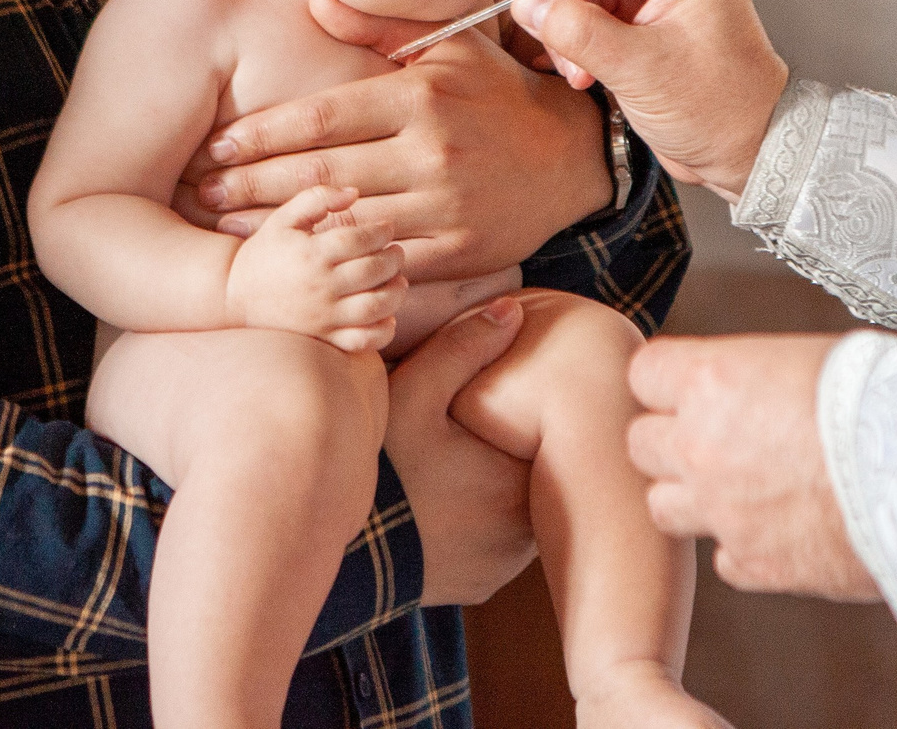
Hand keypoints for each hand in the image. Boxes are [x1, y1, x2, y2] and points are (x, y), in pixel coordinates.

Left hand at [196, 0, 611, 278]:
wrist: (572, 154)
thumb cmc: (496, 91)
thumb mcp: (447, 45)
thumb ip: (378, 25)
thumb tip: (314, 1)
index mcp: (419, 96)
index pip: (322, 117)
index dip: (261, 134)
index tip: (216, 144)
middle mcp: (430, 151)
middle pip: (321, 173)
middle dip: (252, 184)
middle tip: (200, 190)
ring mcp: (445, 205)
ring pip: (345, 222)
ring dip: (280, 230)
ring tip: (227, 230)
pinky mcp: (459, 250)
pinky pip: (385, 260)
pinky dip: (338, 262)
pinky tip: (299, 263)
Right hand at [223, 184, 408, 352]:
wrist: (233, 295)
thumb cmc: (264, 252)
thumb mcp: (283, 218)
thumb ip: (317, 198)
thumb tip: (354, 193)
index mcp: (311, 254)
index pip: (360, 240)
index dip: (381, 232)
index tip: (386, 229)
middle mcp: (320, 286)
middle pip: (374, 270)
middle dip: (393, 259)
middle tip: (394, 253)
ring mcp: (323, 316)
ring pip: (376, 307)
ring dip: (395, 292)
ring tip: (396, 281)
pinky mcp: (325, 338)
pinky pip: (364, 341)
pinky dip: (383, 330)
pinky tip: (386, 315)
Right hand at [385, 295, 536, 604]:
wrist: (344, 556)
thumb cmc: (380, 469)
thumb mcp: (413, 394)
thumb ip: (463, 347)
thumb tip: (513, 309)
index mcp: (522, 482)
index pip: (553, 441)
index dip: (533, 417)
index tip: (514, 404)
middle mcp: (525, 533)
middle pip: (540, 478)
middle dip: (520, 452)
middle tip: (489, 430)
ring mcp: (503, 566)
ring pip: (521, 514)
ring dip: (504, 490)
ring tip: (473, 464)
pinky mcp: (480, 587)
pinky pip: (497, 548)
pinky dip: (483, 526)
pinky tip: (455, 504)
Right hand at [507, 0, 789, 200]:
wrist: (745, 151)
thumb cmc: (719, 107)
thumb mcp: (642, 69)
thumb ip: (578, 32)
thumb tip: (526, 3)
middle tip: (554, 41)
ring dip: (567, 25)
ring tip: (578, 71)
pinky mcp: (640, 21)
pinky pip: (589, 12)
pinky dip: (575, 40)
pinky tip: (582, 74)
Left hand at [626, 333, 879, 600]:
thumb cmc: (883, 399)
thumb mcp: (813, 356)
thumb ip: (761, 378)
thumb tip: (760, 384)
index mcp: (710, 380)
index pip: (642, 374)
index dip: (666, 381)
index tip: (688, 385)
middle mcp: (700, 446)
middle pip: (640, 443)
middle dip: (670, 439)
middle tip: (712, 437)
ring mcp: (720, 511)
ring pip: (662, 507)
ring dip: (693, 497)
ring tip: (740, 486)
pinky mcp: (754, 563)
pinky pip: (723, 557)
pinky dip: (745, 546)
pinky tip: (782, 528)